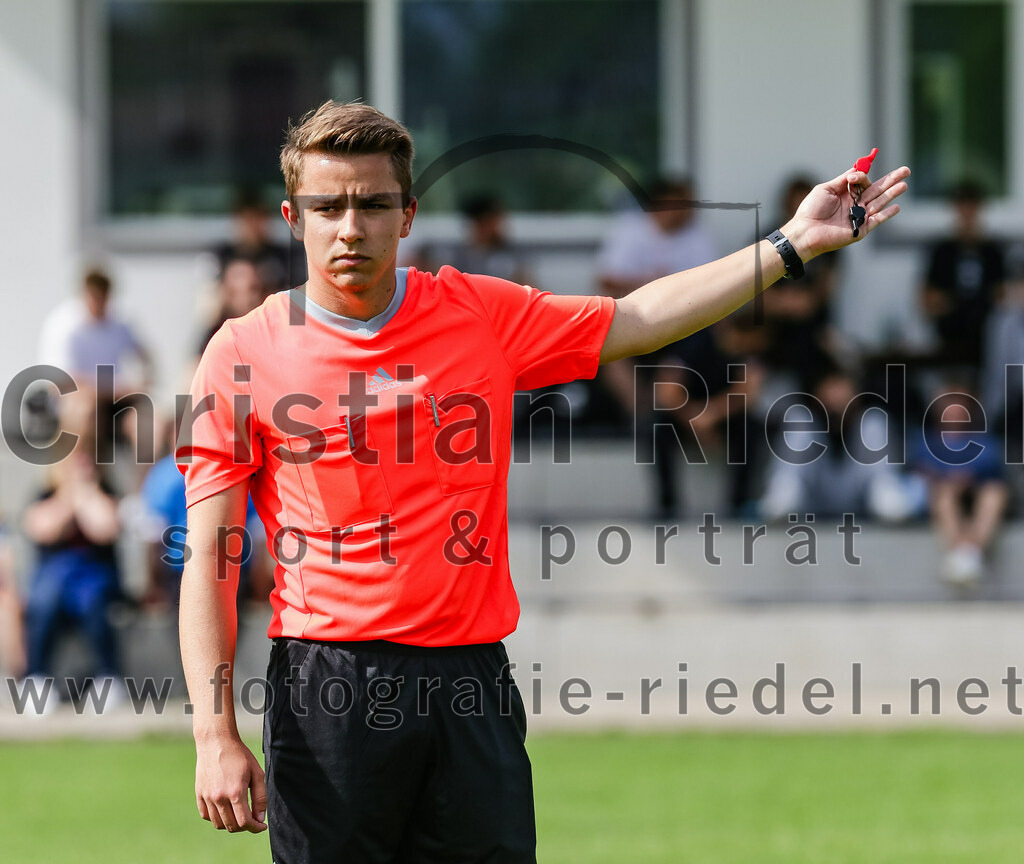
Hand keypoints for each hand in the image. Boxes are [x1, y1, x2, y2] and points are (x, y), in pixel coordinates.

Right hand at [195, 735, 267, 833]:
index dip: (255, 828)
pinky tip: (225, 809)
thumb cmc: (239, 755)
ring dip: (230, 824)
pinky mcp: (199, 794)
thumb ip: (260, 797)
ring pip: (218, 824)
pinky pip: (206, 816)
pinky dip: (216, 818)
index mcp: (235, 792)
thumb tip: (260, 818)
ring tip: (239, 814)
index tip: (261, 826)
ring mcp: (207, 797)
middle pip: (232, 826)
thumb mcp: (257, 772)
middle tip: (252, 819)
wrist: (216, 742)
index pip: (245, 822)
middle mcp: (219, 798)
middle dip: (245, 827)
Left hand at [782, 165, 910, 260]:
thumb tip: (857, 169)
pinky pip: (876, 220)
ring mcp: (858, 217)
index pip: (863, 182)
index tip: (853, 179)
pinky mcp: (860, 230)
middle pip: (877, 190)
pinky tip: (896, 207)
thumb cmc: (811, 210)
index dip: (862, 177)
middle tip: (906, 170)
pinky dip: (886, 214)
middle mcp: (854, 205)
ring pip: (879, 202)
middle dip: (891, 180)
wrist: (805, 231)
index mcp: (846, 194)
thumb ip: (843, 180)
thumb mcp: (825, 189)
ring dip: (892, 193)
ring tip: (904, 184)